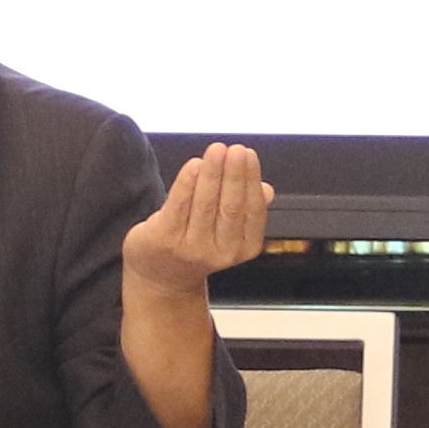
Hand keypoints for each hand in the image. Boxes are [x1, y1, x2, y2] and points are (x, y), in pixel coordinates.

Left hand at [123, 144, 271, 291]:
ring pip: (205, 204)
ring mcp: (191, 248)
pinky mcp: (164, 240)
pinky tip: (194, 165)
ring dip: (213, 173)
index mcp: (243, 248)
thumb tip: (267, 189)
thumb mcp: (226, 233)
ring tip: (217, 150)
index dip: (251, 180)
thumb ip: (245, 211)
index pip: (252, 210)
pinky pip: (178, 206)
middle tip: (235, 149)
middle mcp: (219, 252)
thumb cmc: (195, 246)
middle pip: (230, 206)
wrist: (161, 278)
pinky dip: (187, 183)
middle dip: (234, 174)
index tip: (248, 155)